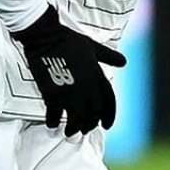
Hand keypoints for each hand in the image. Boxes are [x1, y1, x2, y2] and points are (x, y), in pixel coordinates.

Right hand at [10, 6, 126, 135]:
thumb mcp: (93, 46)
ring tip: (70, 132)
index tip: (106, 125)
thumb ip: (109, 56)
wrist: (46, 36)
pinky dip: (54, 122)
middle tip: (85, 129)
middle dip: (90, 125)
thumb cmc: (69, 40)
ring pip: (76, 119)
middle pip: (93, 114)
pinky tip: (53, 123)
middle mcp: (86, 87)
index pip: (108, 101)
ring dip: (74, 128)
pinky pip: (55, 115)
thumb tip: (124, 62)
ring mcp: (69, 92)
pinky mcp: (52, 94)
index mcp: (97, 76)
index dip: (109, 115)